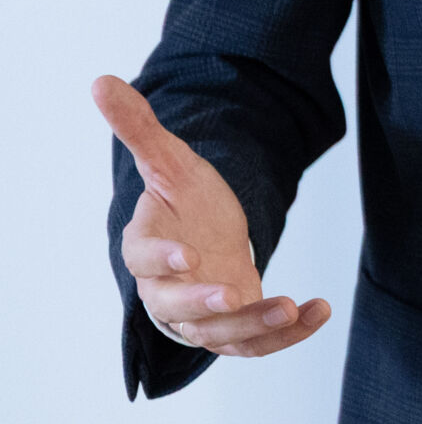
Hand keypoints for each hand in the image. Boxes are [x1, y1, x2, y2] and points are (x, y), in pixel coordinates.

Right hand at [93, 76, 331, 357]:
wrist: (210, 235)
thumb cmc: (186, 202)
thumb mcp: (170, 161)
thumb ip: (139, 128)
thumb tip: (101, 80)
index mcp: (147, 248)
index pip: (142, 259)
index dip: (161, 259)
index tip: (186, 255)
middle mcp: (168, 289)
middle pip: (174, 308)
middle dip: (202, 306)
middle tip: (233, 296)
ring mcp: (201, 315)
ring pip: (218, 334)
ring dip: (253, 325)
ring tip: (290, 307)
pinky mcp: (234, 329)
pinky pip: (256, 343)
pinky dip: (286, 335)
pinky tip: (319, 311)